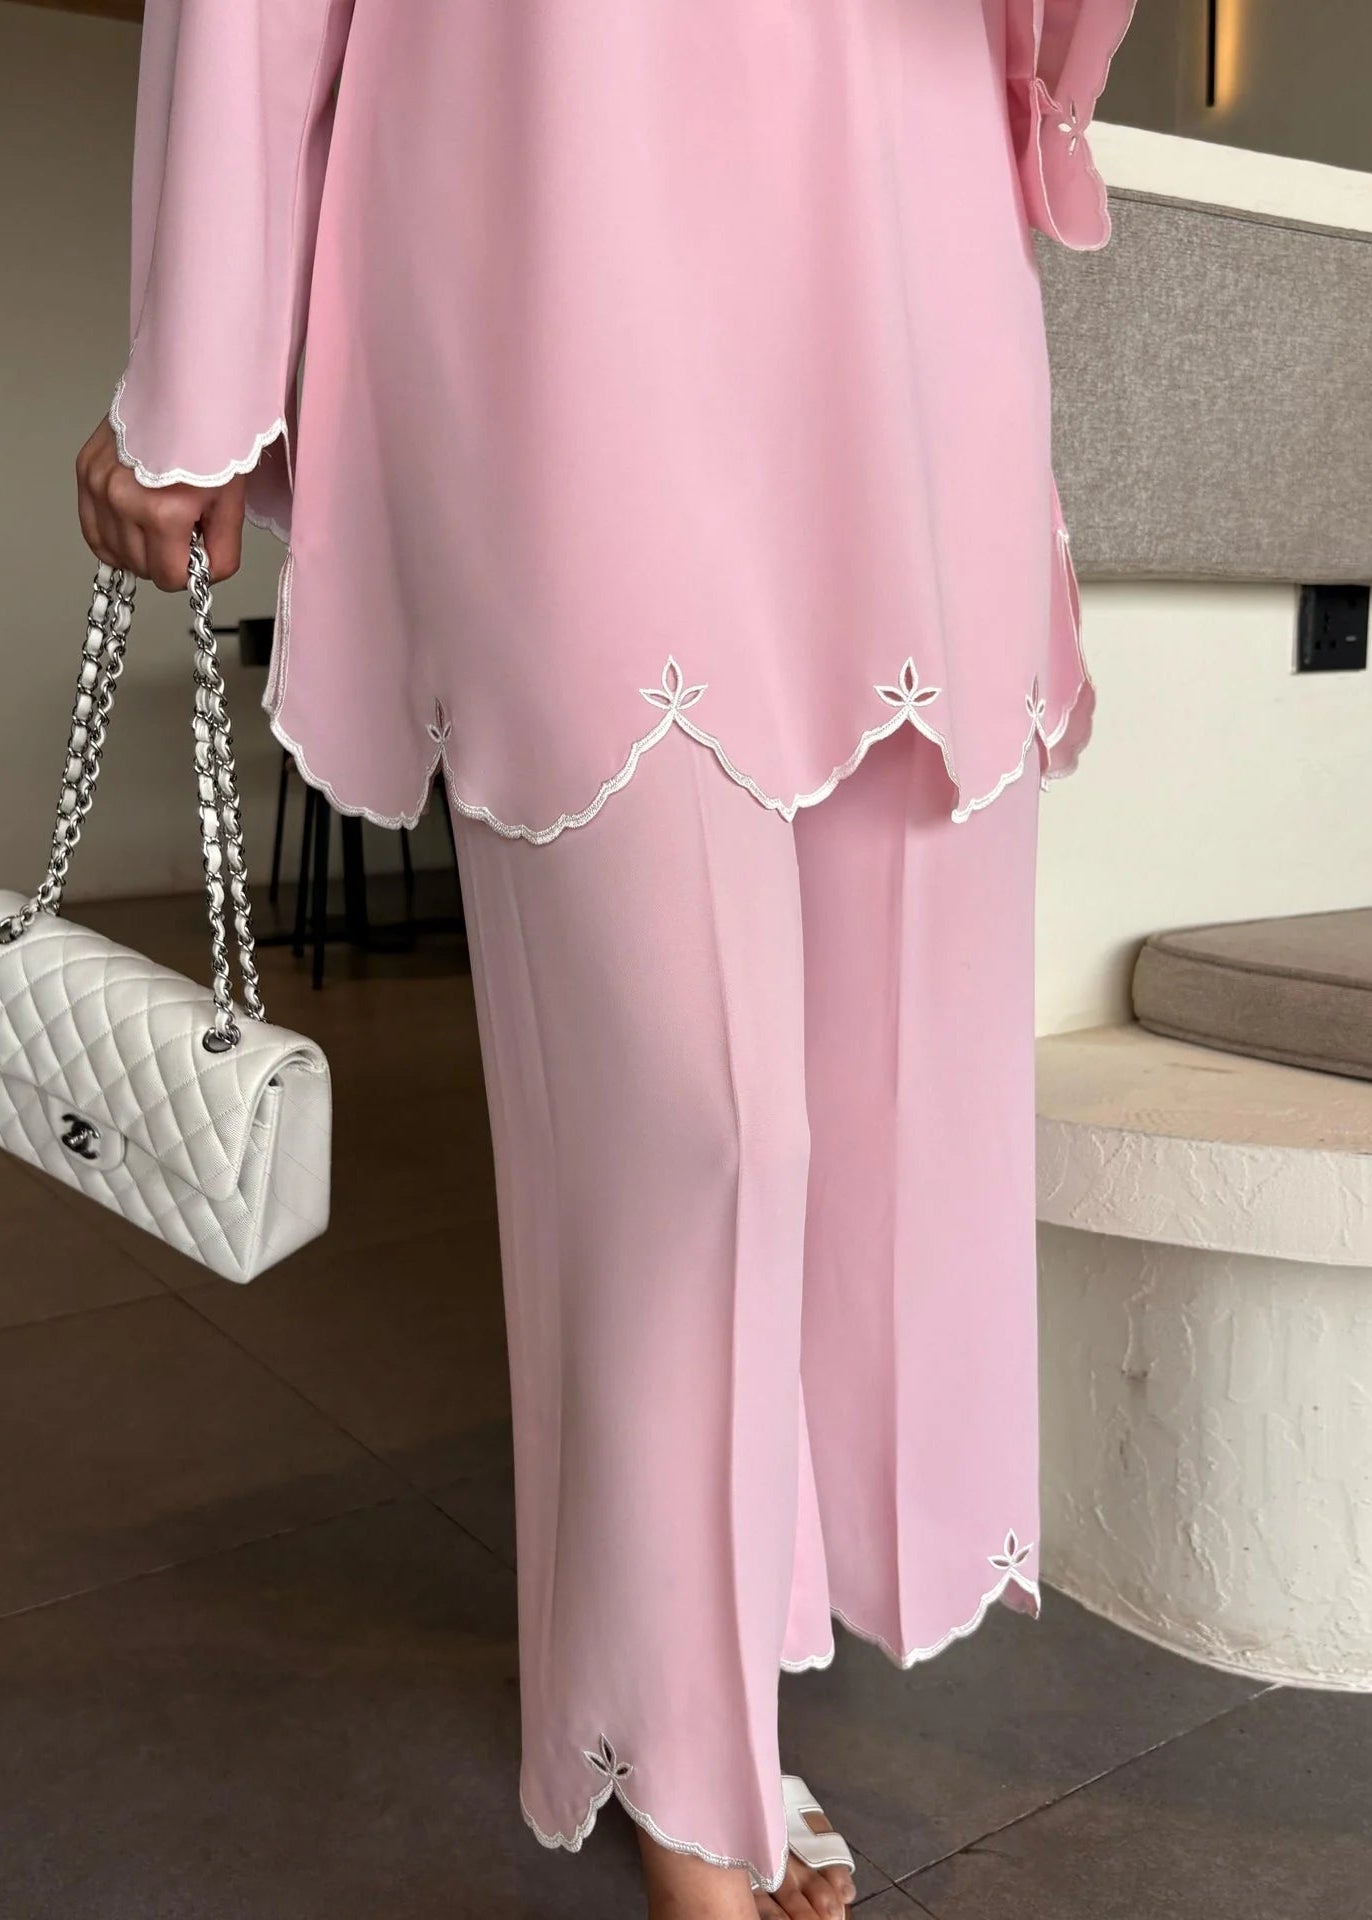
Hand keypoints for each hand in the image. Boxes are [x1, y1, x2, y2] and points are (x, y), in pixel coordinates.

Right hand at [75, 416, 246, 590]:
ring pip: (116, 554)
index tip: (197, 549)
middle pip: (142, 568)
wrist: (184, 392)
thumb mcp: (230, 503)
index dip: (189, 571)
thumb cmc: (212, 441)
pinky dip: (113, 539)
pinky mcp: (85, 472)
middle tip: (183, 528)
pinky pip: (92, 533)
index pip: (169, 578)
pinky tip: (134, 526)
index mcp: (162, 511)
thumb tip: (204, 577)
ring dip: (140, 548)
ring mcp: (98, 485)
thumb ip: (222, 552)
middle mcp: (122, 500)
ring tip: (160, 518)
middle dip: (166, 558)